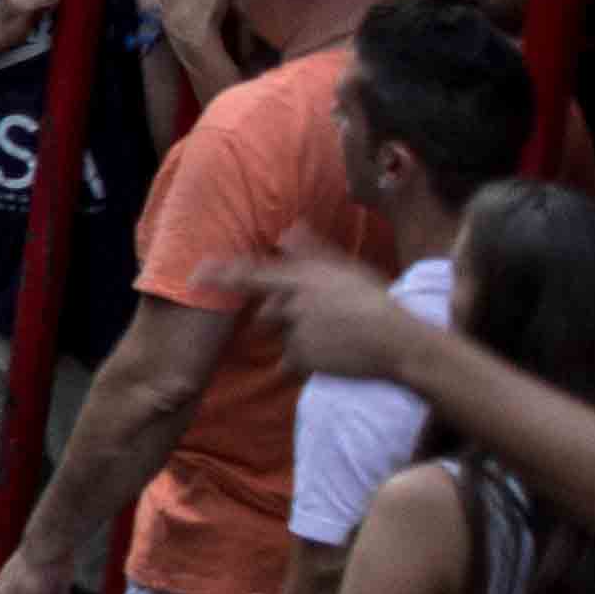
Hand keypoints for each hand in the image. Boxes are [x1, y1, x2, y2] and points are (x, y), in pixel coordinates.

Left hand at [231, 235, 417, 380]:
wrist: (397, 342)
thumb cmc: (375, 304)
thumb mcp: (346, 271)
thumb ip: (311, 252)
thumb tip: (287, 229)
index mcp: (304, 278)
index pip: (253, 275)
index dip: (222, 275)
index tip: (197, 275)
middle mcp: (294, 301)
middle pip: (269, 314)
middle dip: (286, 320)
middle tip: (327, 323)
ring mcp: (296, 329)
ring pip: (284, 338)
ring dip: (300, 342)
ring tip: (337, 340)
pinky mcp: (300, 356)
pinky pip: (290, 363)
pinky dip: (306, 364)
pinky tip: (334, 358)